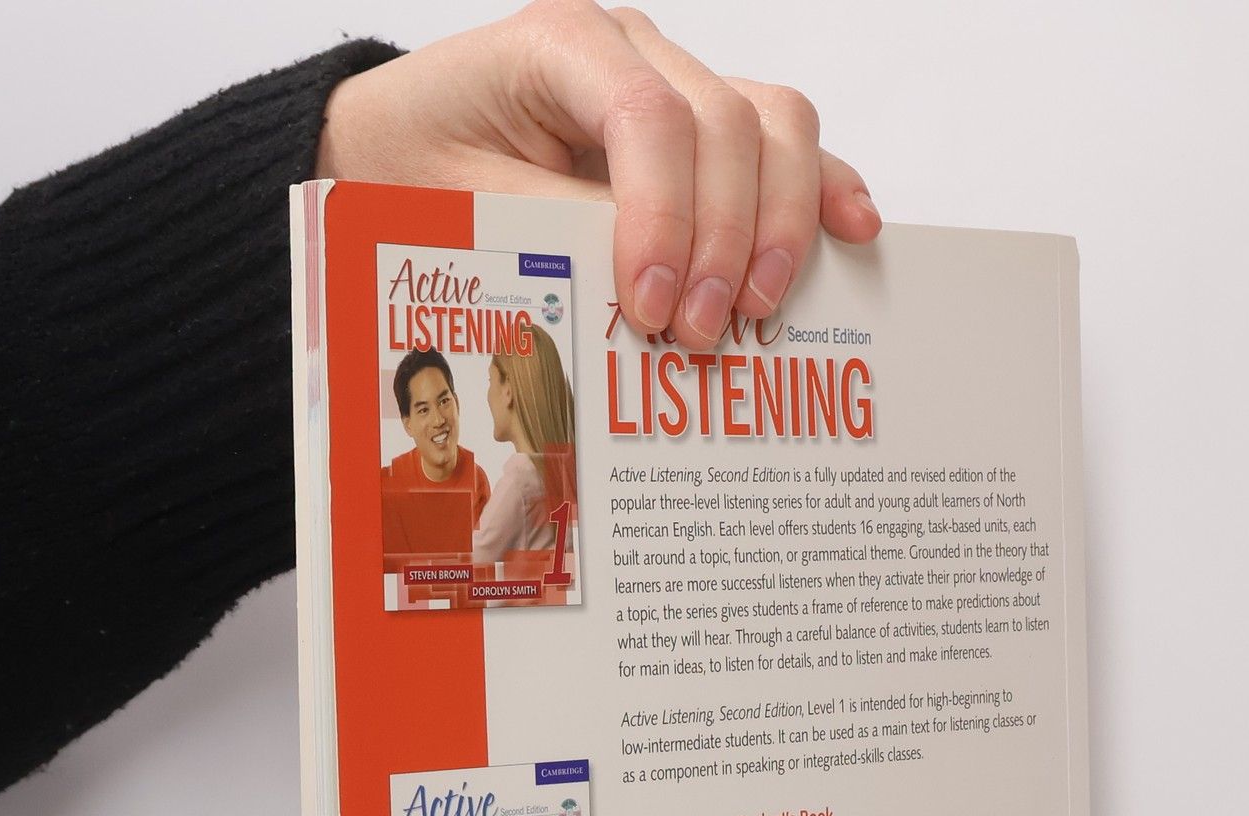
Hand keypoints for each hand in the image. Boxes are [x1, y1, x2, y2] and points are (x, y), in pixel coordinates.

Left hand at [317, 1, 880, 345]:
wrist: (395, 146)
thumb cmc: (419, 168)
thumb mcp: (464, 208)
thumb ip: (555, 234)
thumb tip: (652, 292)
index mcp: (561, 46)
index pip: (648, 116)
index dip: (667, 215)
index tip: (653, 306)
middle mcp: (632, 50)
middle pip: (728, 121)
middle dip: (726, 238)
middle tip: (698, 335)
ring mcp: (678, 82)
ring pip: (774, 124)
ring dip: (780, 225)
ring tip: (756, 311)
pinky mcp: (704, 132)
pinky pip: (786, 144)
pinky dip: (822, 190)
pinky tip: (853, 233)